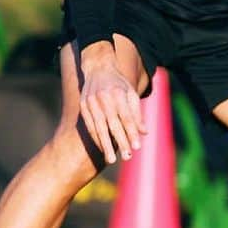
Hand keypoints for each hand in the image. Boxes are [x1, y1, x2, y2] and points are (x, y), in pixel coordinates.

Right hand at [79, 46, 145, 163]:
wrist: (98, 68)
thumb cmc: (119, 83)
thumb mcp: (131, 93)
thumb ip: (137, 113)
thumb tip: (144, 132)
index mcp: (118, 94)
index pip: (126, 117)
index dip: (131, 133)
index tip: (137, 147)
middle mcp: (104, 98)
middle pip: (113, 124)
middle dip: (120, 141)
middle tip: (127, 156)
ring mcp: (91, 103)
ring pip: (99, 128)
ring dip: (105, 145)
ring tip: (111, 159)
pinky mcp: (82, 107)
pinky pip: (90, 126)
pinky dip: (96, 138)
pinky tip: (102, 148)